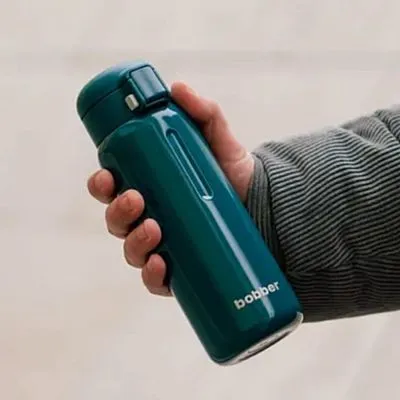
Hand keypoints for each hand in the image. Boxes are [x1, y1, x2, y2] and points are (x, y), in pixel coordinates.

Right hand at [87, 82, 254, 295]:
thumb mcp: (220, 142)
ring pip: (131, 250)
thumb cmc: (234, 177)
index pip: (113, 189)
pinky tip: (160, 266)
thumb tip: (178, 87)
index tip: (107, 176)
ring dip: (133, 242)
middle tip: (137, 200)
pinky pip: (156, 280)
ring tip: (154, 228)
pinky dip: (152, 275)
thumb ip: (204, 113)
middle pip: (117, 220)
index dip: (101, 184)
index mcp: (151, 190)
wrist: (266, 210)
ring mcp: (163, 246)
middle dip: (118, 211)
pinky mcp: (180, 271)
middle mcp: (151, 219)